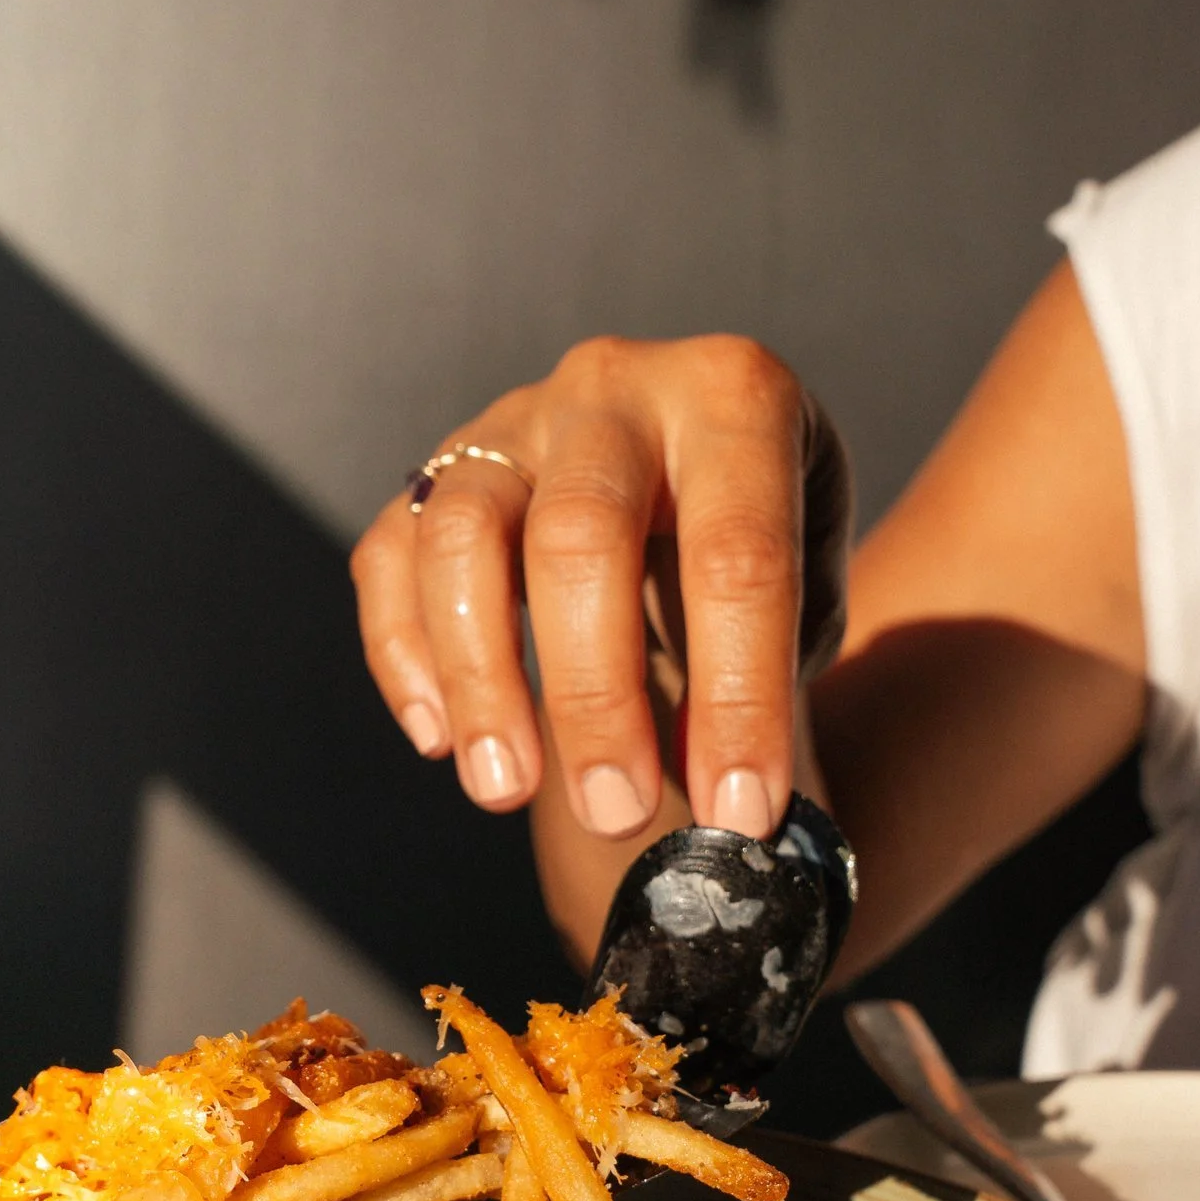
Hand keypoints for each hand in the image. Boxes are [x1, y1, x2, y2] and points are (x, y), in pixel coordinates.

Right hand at [350, 337, 851, 861]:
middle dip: (594, 694)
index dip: (739, 694)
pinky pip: (392, 552)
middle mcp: (616, 388)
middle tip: (616, 811)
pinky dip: (404, 653)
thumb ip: (768, 677)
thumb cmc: (760, 537)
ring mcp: (514, 418)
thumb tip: (721, 807)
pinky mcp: (442, 464)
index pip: (737, 555)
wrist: (696, 465)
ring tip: (505, 790)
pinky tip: (439, 739)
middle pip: (577, 536)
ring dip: (479, 677)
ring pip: (462, 536)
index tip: (740, 811)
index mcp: (735, 397)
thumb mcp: (807, 583)